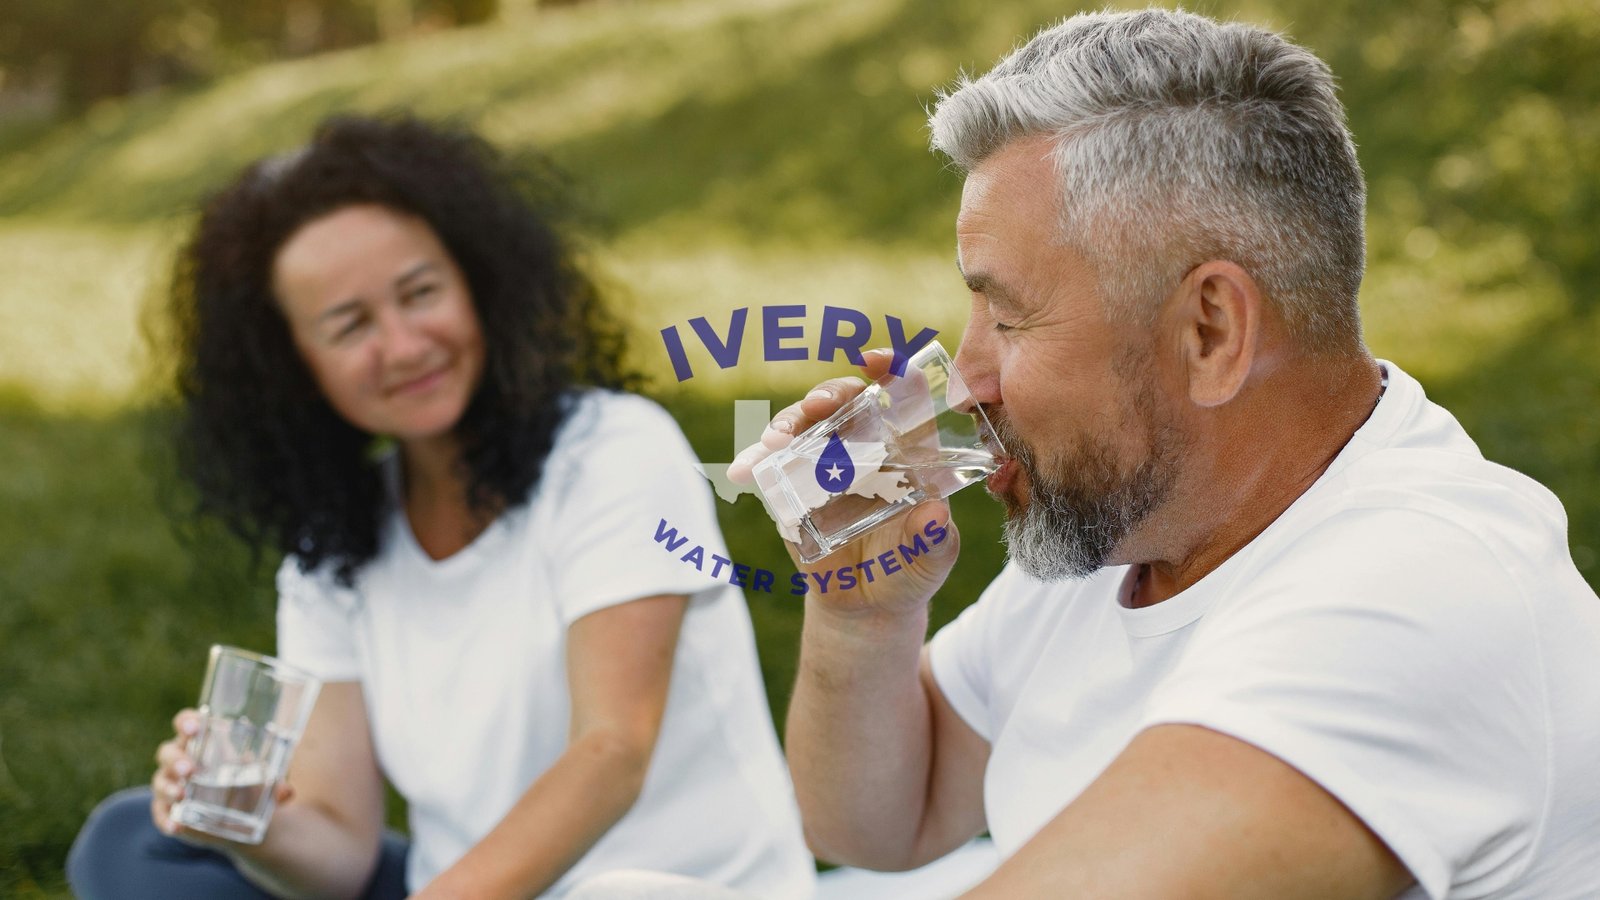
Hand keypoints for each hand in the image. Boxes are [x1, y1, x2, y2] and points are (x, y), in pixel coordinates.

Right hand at [150, 708, 293, 847]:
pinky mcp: (169, 811)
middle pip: (168, 752)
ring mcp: (172, 786)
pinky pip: (160, 814)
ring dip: (169, 787)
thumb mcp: (262, 781)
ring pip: (160, 781)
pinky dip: (166, 820)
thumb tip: (286, 792)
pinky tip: (177, 827)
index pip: (186, 723)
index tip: (195, 727)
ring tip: (182, 794)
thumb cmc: (247, 785)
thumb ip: (274, 784)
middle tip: (191, 768)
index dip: (186, 722)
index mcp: (202, 742)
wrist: (241, 818)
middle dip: (176, 759)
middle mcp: (182, 760)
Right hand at [728, 348, 960, 617]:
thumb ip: (934, 540)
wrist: (865, 603)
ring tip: (776, 439)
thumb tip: (933, 516)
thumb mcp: (931, 559)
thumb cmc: (909, 569)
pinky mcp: (792, 484)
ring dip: (788, 422)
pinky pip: (770, 464)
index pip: (902, 394)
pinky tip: (743, 471)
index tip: (874, 362)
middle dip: (829, 392)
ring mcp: (824, 461)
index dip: (890, 369)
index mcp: (907, 449)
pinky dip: (755, 462)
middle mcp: (864, 445)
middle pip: (846, 400)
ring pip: (804, 424)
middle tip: (818, 404)